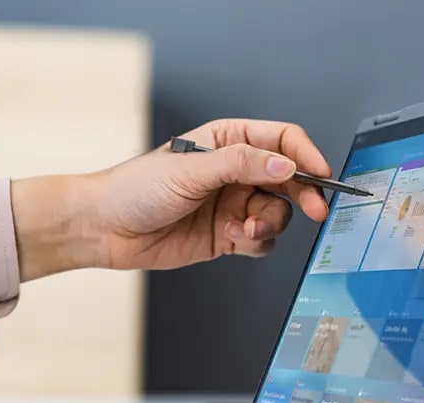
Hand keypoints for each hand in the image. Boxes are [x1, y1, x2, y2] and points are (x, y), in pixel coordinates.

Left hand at [10, 119, 331, 276]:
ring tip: (247, 227)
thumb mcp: (190, 169)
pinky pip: (261, 239)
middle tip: (315, 210)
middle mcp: (234, 171)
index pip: (281, 140)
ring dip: (271, 222)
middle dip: (303, 194)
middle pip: (289, 179)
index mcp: (227, 141)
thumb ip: (241, 164)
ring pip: (277, 212)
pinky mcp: (226, 235)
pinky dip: (258, 241)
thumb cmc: (134, 188)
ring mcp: (232, 204)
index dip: (305, 155)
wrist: (104, 229)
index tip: (319, 174)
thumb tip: (284, 163)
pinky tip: (238, 238)